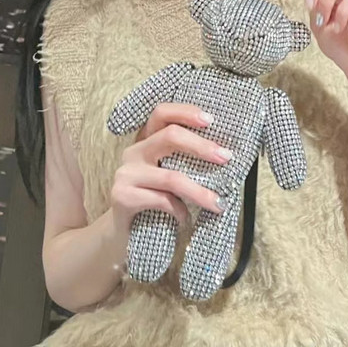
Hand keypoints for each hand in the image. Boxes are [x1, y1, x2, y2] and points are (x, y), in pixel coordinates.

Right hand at [109, 103, 232, 239]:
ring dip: (199, 192)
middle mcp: (134, 151)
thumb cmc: (155, 200)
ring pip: (171, 176)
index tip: (211, 120)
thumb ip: (186, 160)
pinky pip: (161, 200)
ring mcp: (126, 173)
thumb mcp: (170, 174)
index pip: (162, 113)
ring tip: (218, 203)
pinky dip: (180, 210)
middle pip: (170, 135)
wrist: (124, 234)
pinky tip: (185, 218)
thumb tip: (224, 154)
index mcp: (146, 140)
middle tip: (225, 158)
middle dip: (202, 146)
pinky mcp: (121, 196)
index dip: (186, 112)